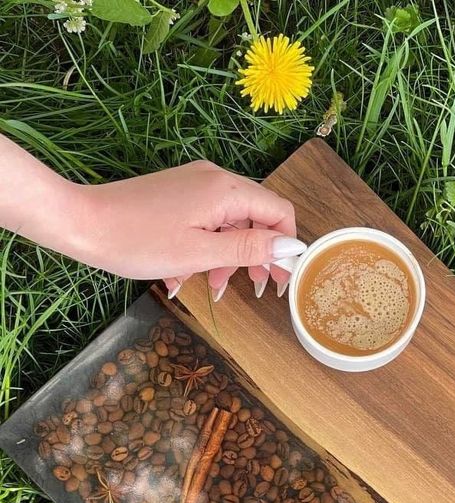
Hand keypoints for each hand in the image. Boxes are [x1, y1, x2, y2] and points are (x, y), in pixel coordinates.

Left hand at [72, 160, 303, 299]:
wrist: (82, 224)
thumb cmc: (138, 240)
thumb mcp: (200, 252)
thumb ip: (249, 248)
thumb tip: (291, 247)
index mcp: (224, 190)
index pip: (278, 211)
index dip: (287, 246)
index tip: (283, 279)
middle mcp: (213, 180)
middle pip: (257, 217)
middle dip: (259, 254)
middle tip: (257, 289)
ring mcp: (194, 186)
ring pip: (230, 222)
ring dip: (230, 257)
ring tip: (216, 289)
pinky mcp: (178, 196)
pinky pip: (207, 222)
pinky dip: (207, 249)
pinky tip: (190, 276)